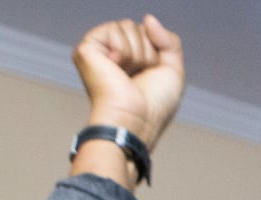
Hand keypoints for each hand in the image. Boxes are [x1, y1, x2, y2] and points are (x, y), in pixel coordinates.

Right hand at [73, 15, 185, 150]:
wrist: (135, 120)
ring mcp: (98, 50)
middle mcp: (112, 53)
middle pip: (139, 27)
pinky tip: (115, 69)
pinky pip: (115, 30)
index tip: (148, 77)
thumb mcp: (173, 71)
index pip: (149, 33)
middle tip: (137, 77)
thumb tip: (148, 18)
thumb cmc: (153, 106)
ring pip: (128, 26)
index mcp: (130, 59)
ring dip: (137, 54)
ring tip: (127, 76)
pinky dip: (123, 52)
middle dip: (148, 52)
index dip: (157, 54)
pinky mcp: (87, 49)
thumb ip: (169, 41)